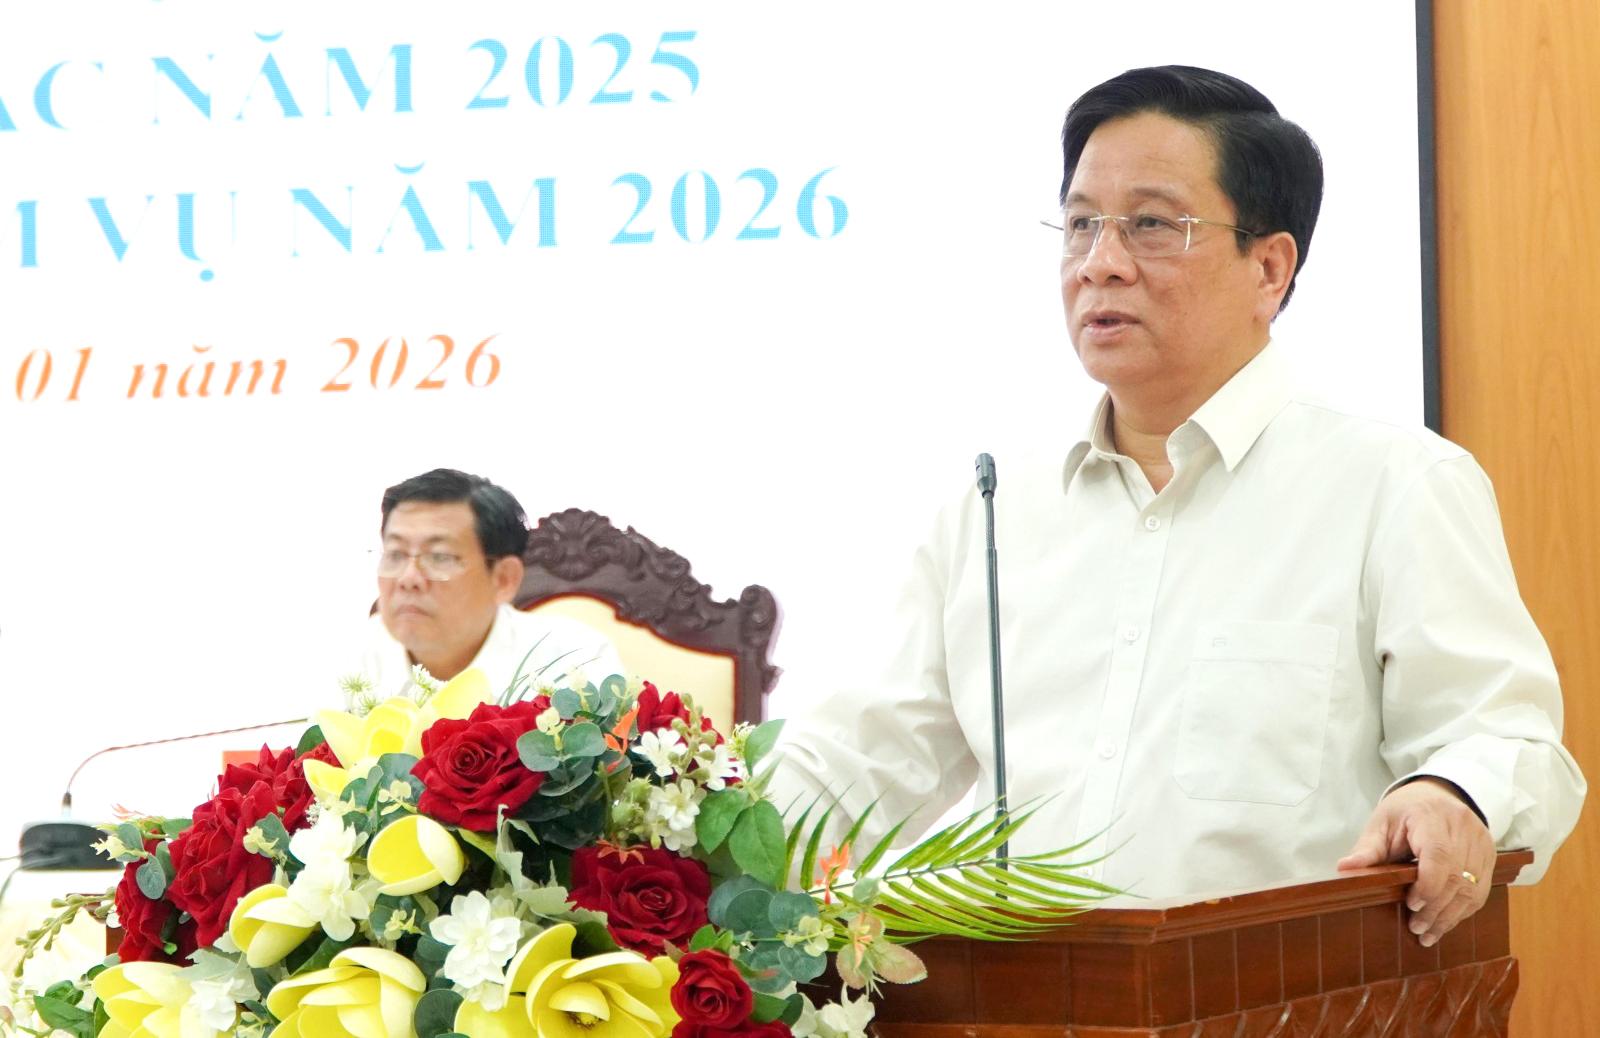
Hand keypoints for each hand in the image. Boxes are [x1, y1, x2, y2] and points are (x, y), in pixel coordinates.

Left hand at [1336, 778, 1495, 946]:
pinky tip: (1444, 922)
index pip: (1438, 854)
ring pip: (1472, 888)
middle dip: (1436, 908)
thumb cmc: (1406, 810)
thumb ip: (1367, 848)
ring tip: (1428, 933)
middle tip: (1416, 928)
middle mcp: (1463, 828)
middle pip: (1456, 877)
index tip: (1411, 905)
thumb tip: (1345, 868)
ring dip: (1450, 916)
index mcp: (1432, 815)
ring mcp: (1481, 842)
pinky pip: (1481, 890)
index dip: (1427, 885)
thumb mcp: (1382, 822)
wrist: (1437, 794)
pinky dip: (1462, 910)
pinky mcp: (1489, 856)